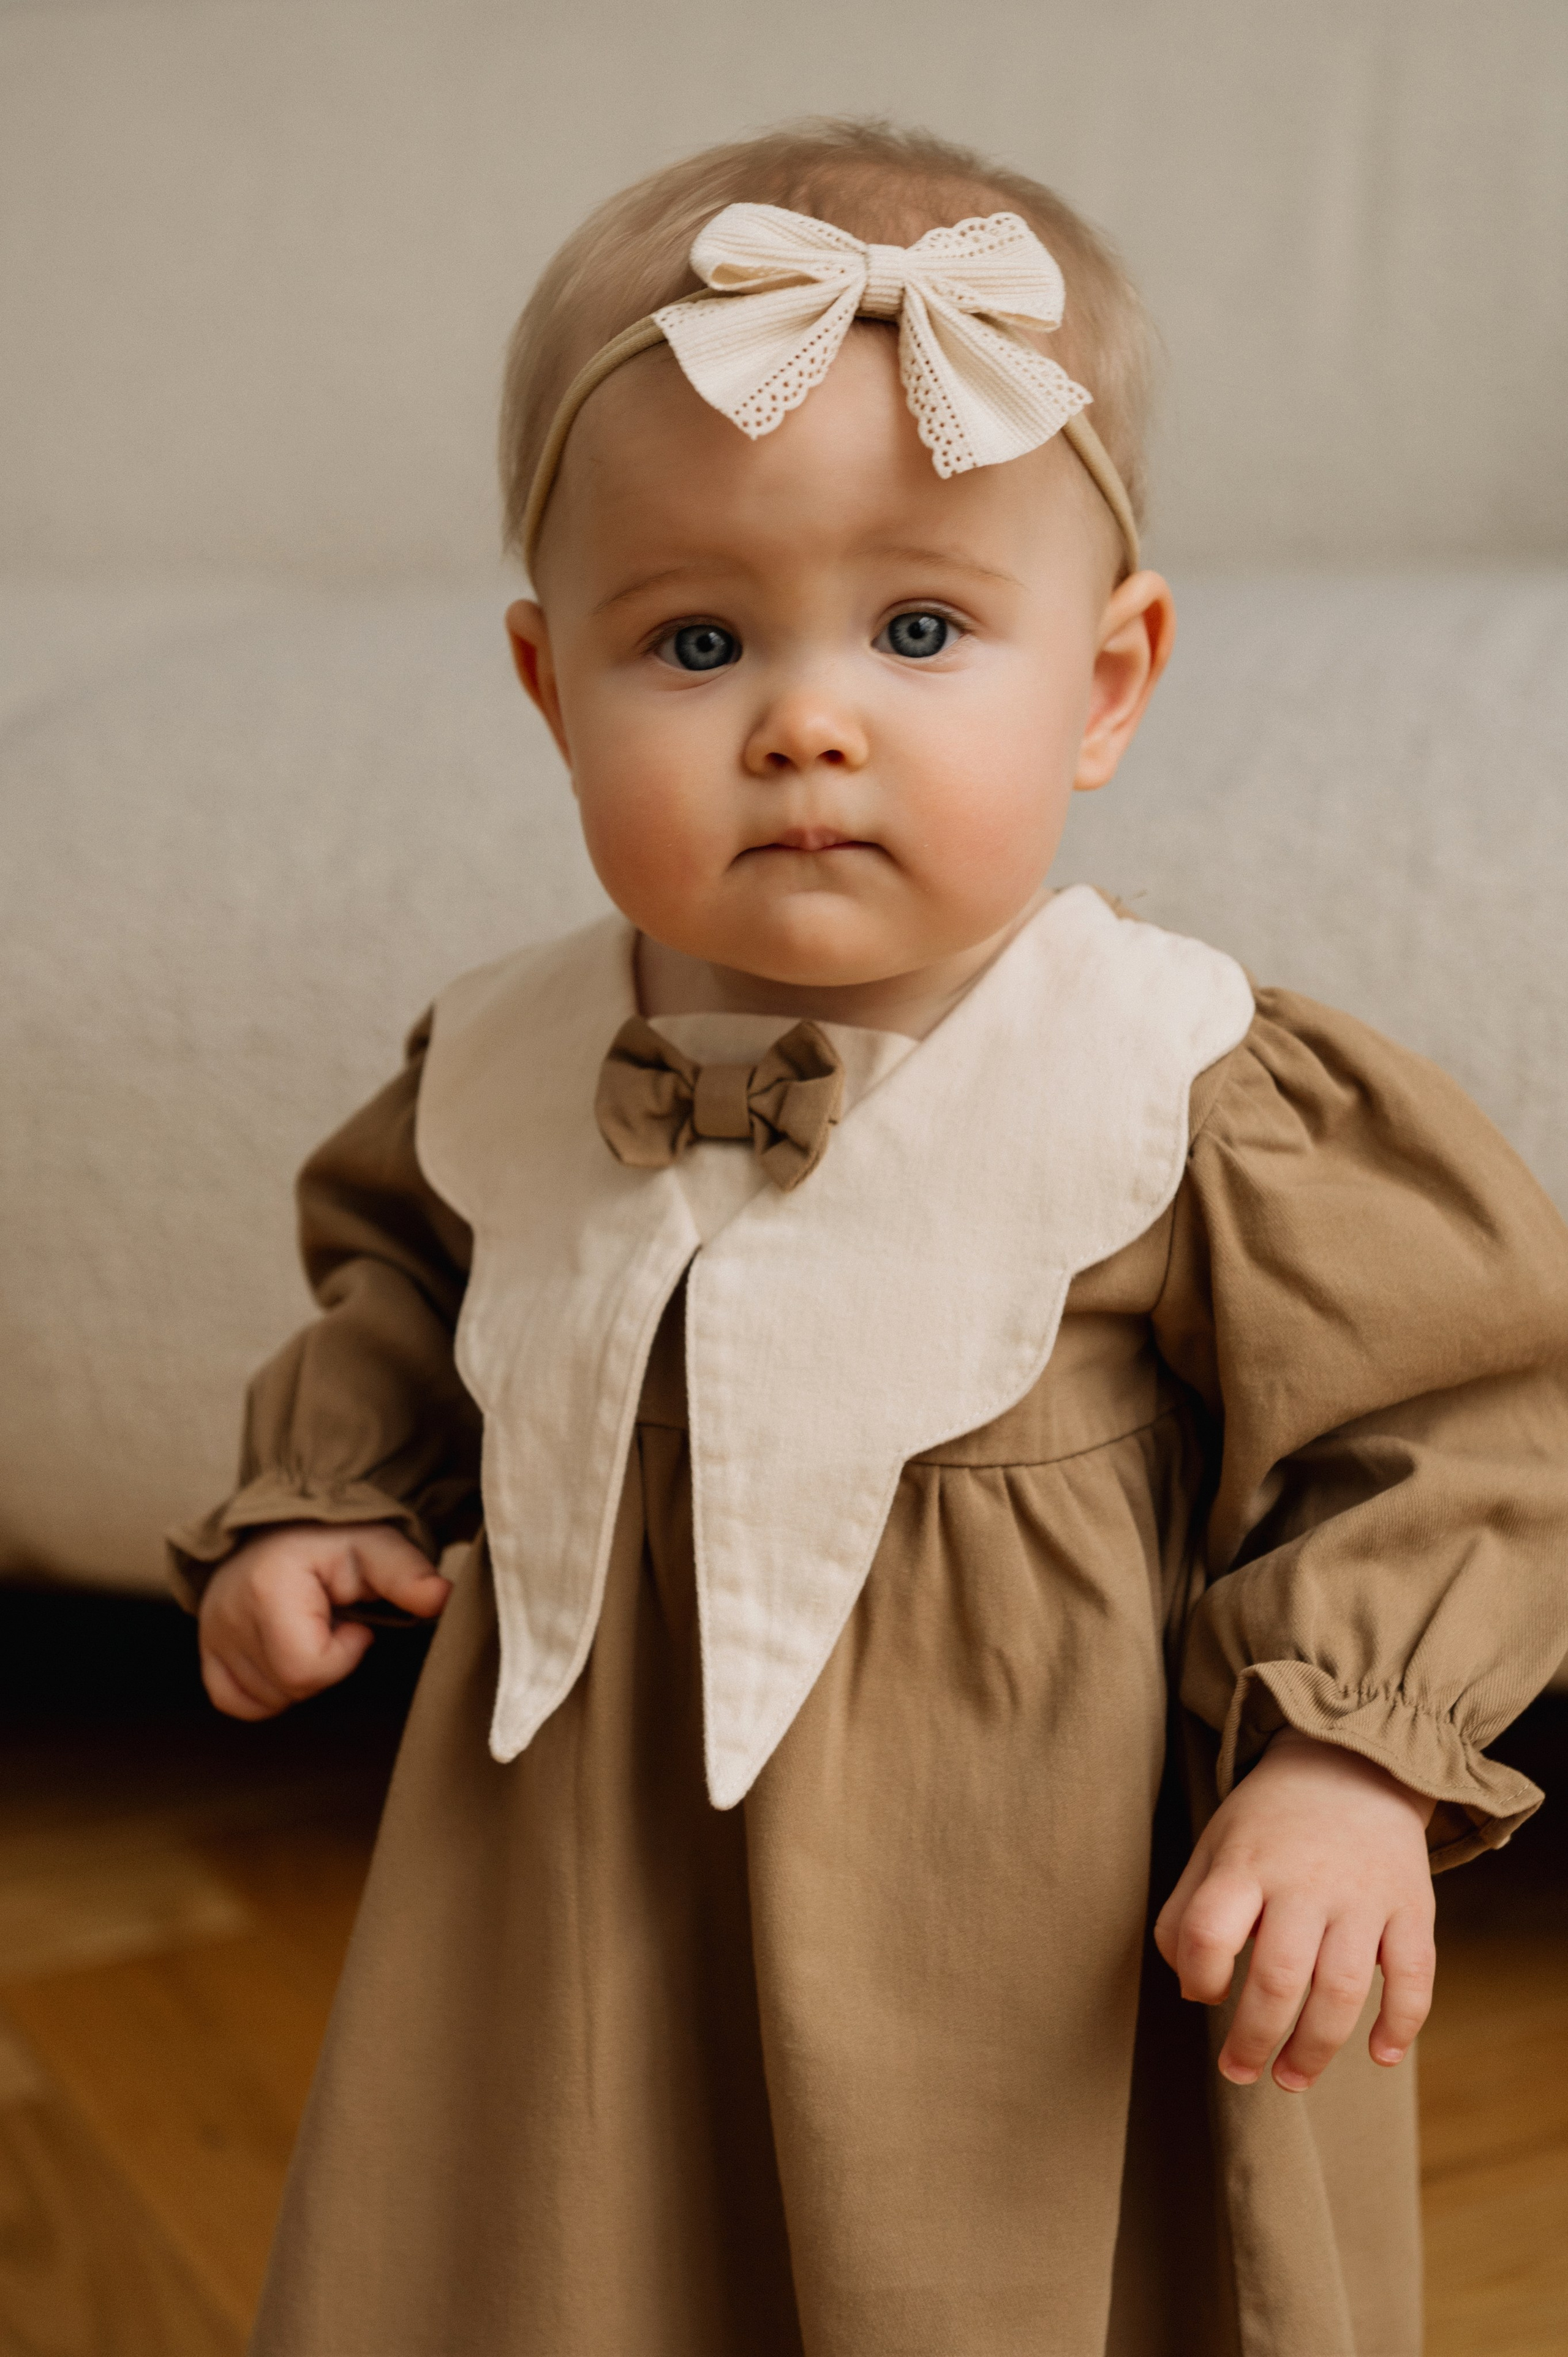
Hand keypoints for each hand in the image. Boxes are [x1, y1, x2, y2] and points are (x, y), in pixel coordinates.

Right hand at [198, 1521, 450, 1720]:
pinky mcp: (207, 1647)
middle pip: (288, 1689)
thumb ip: (409, 1575)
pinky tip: (285, 1654)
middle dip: (325, 1664)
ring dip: (299, 1674)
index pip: (305, 1670)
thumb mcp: (378, 1546)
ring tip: (308, 1629)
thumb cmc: (336, 1535)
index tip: (355, 1623)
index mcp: (268, 1588)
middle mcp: (228, 1614)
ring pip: (265, 1700)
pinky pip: (233, 1701)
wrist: (289, 1520)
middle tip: (333, 1624)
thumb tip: (443, 1599)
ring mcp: (212, 1633)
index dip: (344, 1654)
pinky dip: (264, 1689)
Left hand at [1154, 1729, 1436, 2091]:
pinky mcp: (1412, 1907)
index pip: (1208, 1932)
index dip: (1199, 1977)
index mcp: (1245, 1864)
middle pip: (1278, 1978)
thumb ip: (1185, 1917)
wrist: (1352, 1766)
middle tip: (1241, 2073)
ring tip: (1291, 2078)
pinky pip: (1414, 1977)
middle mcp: (1304, 1881)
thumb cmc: (1268, 1826)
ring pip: (1342, 1990)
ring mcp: (1362, 1896)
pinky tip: (1379, 2056)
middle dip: (1255, 2040)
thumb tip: (1195, 1995)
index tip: (1205, 1994)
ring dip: (1316, 2048)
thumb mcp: (1212, 1849)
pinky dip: (1401, 2024)